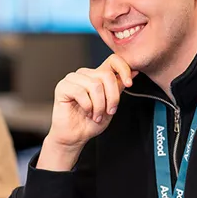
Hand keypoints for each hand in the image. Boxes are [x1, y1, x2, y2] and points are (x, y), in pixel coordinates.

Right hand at [39, 55, 136, 169]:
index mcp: (96, 76)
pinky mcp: (62, 87)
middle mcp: (84, 74)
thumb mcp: (111, 104)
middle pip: (106, 75)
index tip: (129, 84)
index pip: (113, 60)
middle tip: (109, 111)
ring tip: (96, 115)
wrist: (76, 136)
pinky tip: (86, 112)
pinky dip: (87, 106)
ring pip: (95, 85)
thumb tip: (133, 73)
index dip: (124, 69)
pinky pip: (80, 92)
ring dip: (99, 105)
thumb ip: (118, 88)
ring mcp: (72, 79)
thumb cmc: (91, 122)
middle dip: (112, 97)